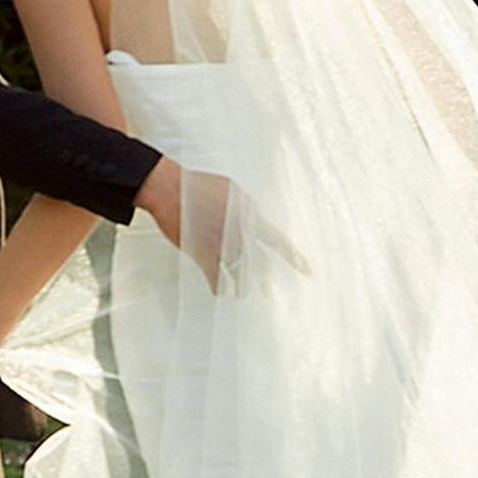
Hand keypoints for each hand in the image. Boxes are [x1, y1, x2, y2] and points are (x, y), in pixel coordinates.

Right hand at [137, 160, 310, 292]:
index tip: (307, 269)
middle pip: (260, 263)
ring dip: (240, 285)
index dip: (293, 256)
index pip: (277, 240)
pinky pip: (215, 279)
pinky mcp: (204, 254)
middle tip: (271, 293)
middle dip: (266, 280)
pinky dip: (218, 287)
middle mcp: (240, 232)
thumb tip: (249, 216)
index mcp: (248, 215)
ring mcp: (222, 244)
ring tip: (241, 292)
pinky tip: (219, 292)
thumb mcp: (229, 189)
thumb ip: (242, 207)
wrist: (170, 189)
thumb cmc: (197, 185)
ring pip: (238, 274)